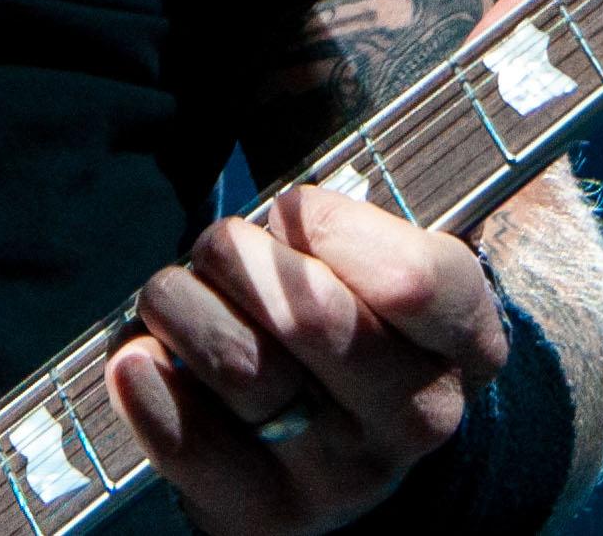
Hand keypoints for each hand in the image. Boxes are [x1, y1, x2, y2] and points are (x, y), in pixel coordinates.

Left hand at [104, 182, 506, 535]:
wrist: (334, 442)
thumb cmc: (347, 305)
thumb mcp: (385, 239)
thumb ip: (368, 183)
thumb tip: (331, 107)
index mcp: (464, 341)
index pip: (414, 281)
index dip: (330, 226)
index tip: (292, 208)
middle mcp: (415, 418)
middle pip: (310, 318)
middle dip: (236, 254)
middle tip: (219, 247)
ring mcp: (343, 476)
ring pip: (240, 367)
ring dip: (182, 306)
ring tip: (178, 298)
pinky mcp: (266, 514)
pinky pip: (193, 448)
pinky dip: (149, 389)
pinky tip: (138, 355)